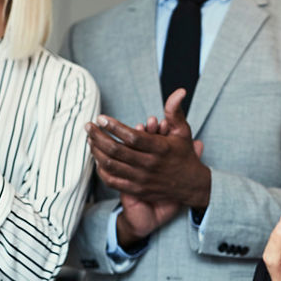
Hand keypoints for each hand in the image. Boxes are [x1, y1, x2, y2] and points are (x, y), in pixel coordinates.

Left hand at [87, 88, 210, 209]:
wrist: (191, 186)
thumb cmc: (184, 155)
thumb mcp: (182, 132)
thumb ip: (175, 111)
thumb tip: (179, 91)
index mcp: (160, 149)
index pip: (132, 137)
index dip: (114, 126)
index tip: (101, 118)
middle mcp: (150, 165)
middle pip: (117, 150)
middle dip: (98, 136)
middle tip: (89, 126)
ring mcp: (142, 179)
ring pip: (111, 165)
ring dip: (96, 151)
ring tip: (90, 139)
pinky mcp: (137, 190)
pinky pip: (112, 181)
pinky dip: (101, 170)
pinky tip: (98, 158)